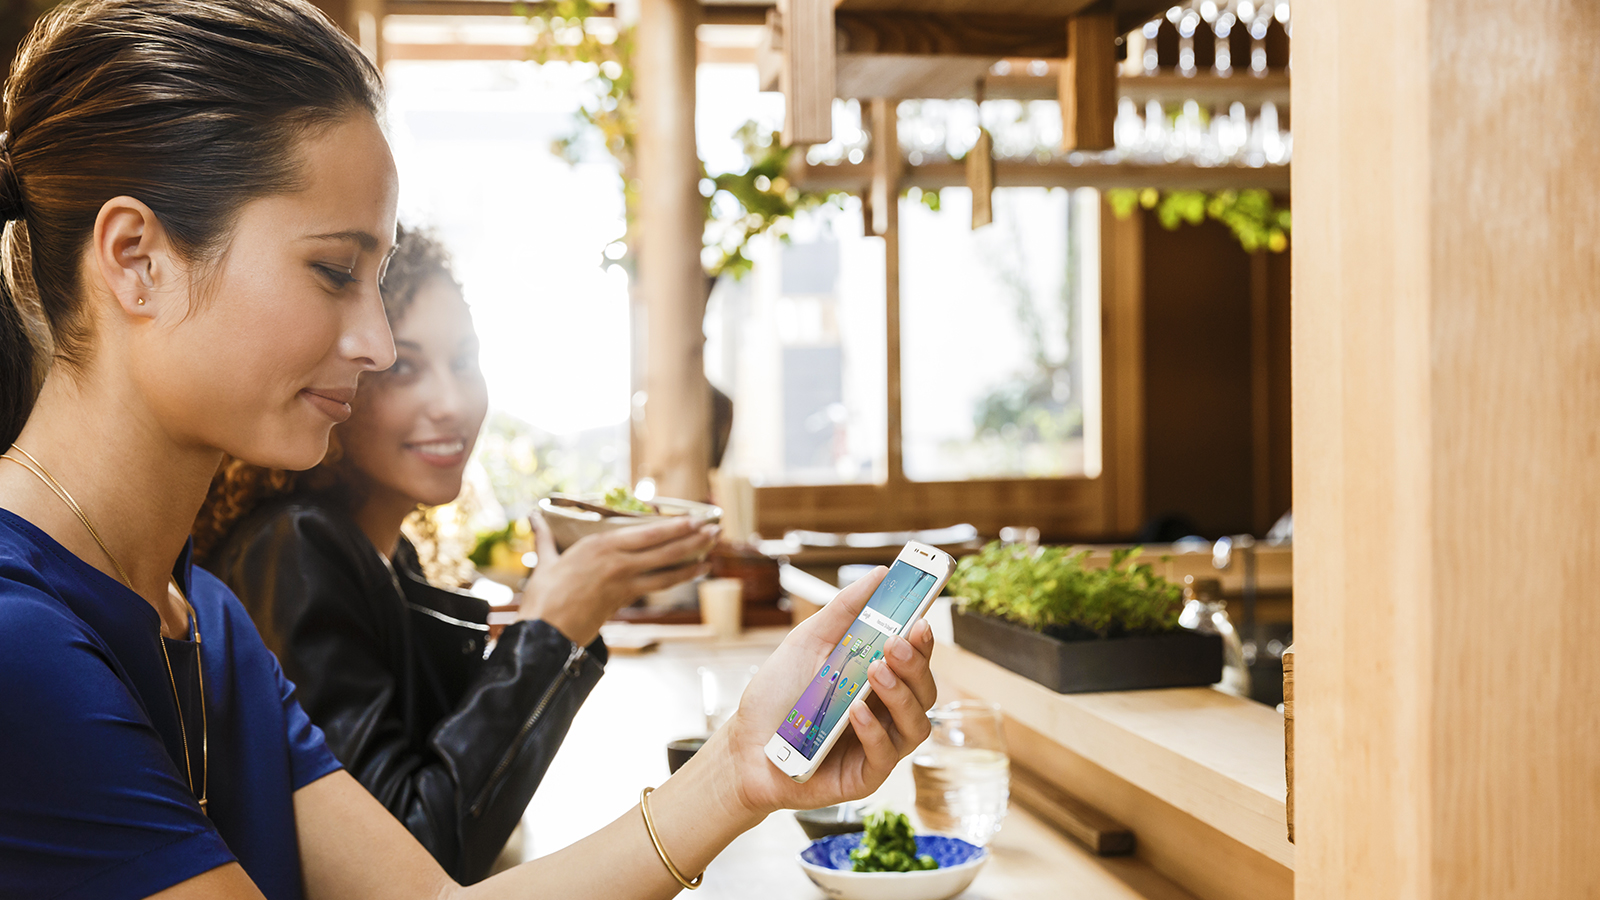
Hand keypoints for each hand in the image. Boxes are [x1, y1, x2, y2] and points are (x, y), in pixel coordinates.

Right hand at [519, 512, 718, 645]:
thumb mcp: (545, 561)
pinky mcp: (626, 600)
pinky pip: (660, 585)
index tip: (694, 519)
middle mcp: (618, 561)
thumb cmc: (543, 596)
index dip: (675, 526)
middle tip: (716, 529)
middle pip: (664, 548)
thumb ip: (544, 536)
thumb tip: (533, 515)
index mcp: (600, 545)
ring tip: (713, 548)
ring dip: (693, 558)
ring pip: (668, 569)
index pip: (648, 533)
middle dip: (693, 538)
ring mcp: (625, 582)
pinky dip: (680, 576)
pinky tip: (696, 570)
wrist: (547, 631)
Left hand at [685, 567, 936, 818]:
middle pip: (925, 691)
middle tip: (895, 643)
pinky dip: (874, 731)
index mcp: (878, 680)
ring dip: (901, 695)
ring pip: (916, 724)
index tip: (919, 620)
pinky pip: (885, 755)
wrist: (743, 745)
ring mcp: (878, 746)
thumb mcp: (807, 643)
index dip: (923, 642)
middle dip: (915, 665)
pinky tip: (856, 711)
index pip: (915, 660)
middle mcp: (886, 712)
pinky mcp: (865, 777)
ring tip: (876, 671)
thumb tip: (879, 575)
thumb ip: (843, 610)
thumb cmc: (777, 695)